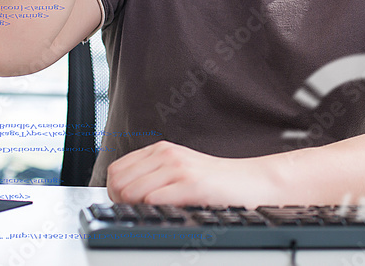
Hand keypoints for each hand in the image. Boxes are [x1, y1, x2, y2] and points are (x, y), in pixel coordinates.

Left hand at [106, 141, 277, 206]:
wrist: (250, 181)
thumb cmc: (215, 182)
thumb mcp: (179, 170)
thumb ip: (153, 175)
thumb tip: (121, 195)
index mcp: (160, 150)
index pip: (115, 171)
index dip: (114, 193)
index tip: (127, 205)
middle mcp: (166, 154)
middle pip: (118, 182)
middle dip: (121, 203)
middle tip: (139, 212)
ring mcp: (178, 168)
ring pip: (131, 191)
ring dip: (136, 208)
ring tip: (153, 214)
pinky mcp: (191, 184)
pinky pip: (153, 200)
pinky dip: (153, 212)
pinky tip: (166, 214)